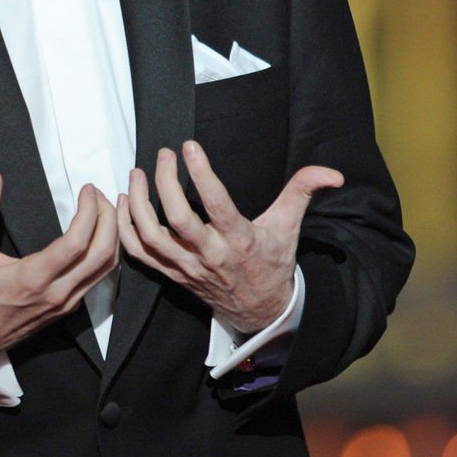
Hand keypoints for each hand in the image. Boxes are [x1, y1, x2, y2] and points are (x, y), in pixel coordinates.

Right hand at [0, 171, 119, 361]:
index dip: (89, 212)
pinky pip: (98, 278)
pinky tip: (99, 236)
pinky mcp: (68, 307)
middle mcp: (55, 293)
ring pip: (106, 268)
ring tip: (104, 211)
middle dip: (109, 218)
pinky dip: (105, 253)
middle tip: (99, 196)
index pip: (76, 242)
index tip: (87, 191)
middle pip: (101, 253)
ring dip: (112, 236)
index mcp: (32, 278)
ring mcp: (65, 303)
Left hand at [117, 141, 343, 331]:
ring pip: (151, 237)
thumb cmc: (271, 262)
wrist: (259, 309)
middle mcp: (209, 255)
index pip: (215, 204)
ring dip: (137, 204)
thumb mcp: (289, 226)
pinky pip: (140, 255)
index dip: (201, 174)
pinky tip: (124, 203)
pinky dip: (126, 230)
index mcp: (238, 240)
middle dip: (164, 182)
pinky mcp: (172, 274)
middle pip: (176, 219)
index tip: (190, 146)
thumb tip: (332, 173)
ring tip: (136, 175)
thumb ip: (303, 192)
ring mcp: (187, 267)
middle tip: (163, 155)